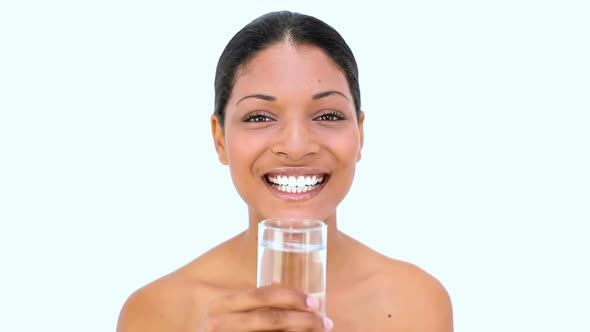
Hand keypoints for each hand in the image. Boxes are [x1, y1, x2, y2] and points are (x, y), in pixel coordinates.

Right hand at [197, 284, 332, 330]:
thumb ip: (251, 303)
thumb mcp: (228, 314)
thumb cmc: (219, 331)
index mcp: (221, 305)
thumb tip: (286, 289)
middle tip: (325, 322)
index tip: (315, 301)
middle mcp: (219, 322)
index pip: (262, 295)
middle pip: (270, 318)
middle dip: (303, 320)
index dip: (291, 297)